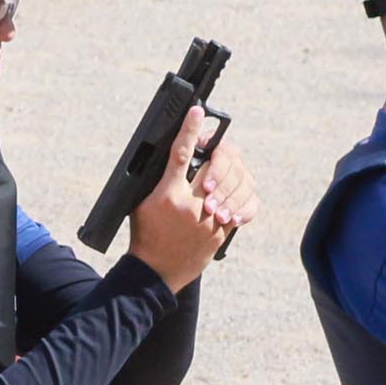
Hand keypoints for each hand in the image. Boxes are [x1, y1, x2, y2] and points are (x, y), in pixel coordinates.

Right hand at [127, 119, 251, 287]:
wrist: (156, 273)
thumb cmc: (145, 235)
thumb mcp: (143, 202)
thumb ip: (159, 178)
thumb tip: (175, 152)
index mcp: (168, 194)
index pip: (181, 153)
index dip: (190, 129)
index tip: (197, 111)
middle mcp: (192, 205)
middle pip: (216, 164)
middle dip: (218, 151)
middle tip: (213, 146)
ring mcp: (210, 219)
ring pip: (234, 183)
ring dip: (228, 174)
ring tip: (219, 174)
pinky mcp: (222, 233)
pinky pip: (242, 206)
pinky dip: (238, 196)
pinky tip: (231, 192)